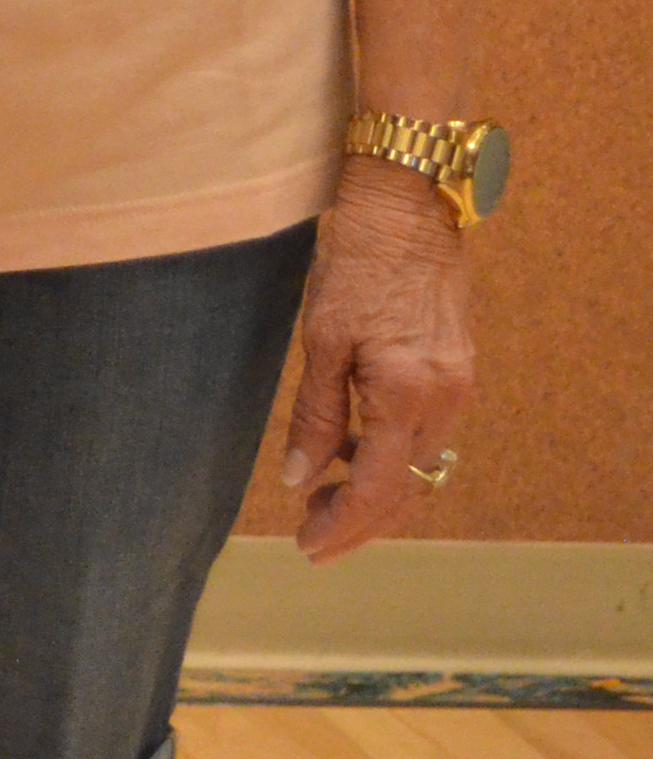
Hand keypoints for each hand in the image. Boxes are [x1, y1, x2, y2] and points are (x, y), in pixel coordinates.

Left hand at [281, 154, 476, 559]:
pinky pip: (426, 433)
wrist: (407, 210)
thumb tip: (299, 479)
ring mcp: (458, 386)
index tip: (308, 548)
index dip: (343, 527)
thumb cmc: (355, 265)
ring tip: (322, 497)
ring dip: (375, 488)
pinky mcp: (457, 370)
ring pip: (418, 464)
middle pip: (406, 489)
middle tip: (311, 536)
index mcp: (407, 396)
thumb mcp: (321, 340)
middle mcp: (445, 400)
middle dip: (359, 520)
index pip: (380, 489)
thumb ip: (316, 415)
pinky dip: (391, 453)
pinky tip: (353, 450)